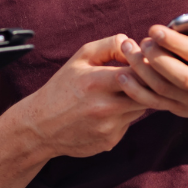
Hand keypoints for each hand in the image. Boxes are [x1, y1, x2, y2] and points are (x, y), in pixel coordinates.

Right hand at [13, 35, 147, 158]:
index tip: (142, 62)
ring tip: (119, 92)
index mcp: (95, 82)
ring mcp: (108, 127)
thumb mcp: (80, 58)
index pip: (138, 72)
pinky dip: (123, 115)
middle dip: (146, 82)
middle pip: (146, 92)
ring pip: (141, 108)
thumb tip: (137, 47)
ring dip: (137, 98)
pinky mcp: (110, 141)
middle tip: (140, 75)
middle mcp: (104, 107)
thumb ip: (110, 46)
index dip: (145, 66)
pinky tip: (106, 111)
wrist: (41, 126)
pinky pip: (128, 123)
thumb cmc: (63, 86)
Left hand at [116, 0, 187, 117]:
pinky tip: (123, 74)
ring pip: (164, 89)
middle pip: (182, 77)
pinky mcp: (177, 109)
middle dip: (158, 59)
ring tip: (128, 50)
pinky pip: (153, 103)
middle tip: (141, 42)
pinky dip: (136, 91)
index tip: (155, 29)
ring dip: (142, 71)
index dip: (176, 43)